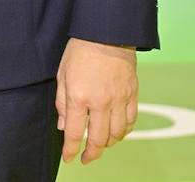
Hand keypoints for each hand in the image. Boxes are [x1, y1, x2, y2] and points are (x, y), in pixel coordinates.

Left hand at [56, 38, 138, 164]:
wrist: (106, 35)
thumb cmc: (79, 52)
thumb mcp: (62, 75)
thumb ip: (62, 103)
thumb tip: (64, 126)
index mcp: (79, 97)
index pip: (76, 133)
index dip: (71, 150)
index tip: (69, 159)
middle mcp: (101, 102)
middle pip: (99, 139)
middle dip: (92, 153)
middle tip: (87, 158)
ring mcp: (119, 100)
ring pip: (117, 134)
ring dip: (108, 144)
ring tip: (100, 144)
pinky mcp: (132, 96)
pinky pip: (130, 122)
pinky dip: (123, 132)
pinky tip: (117, 133)